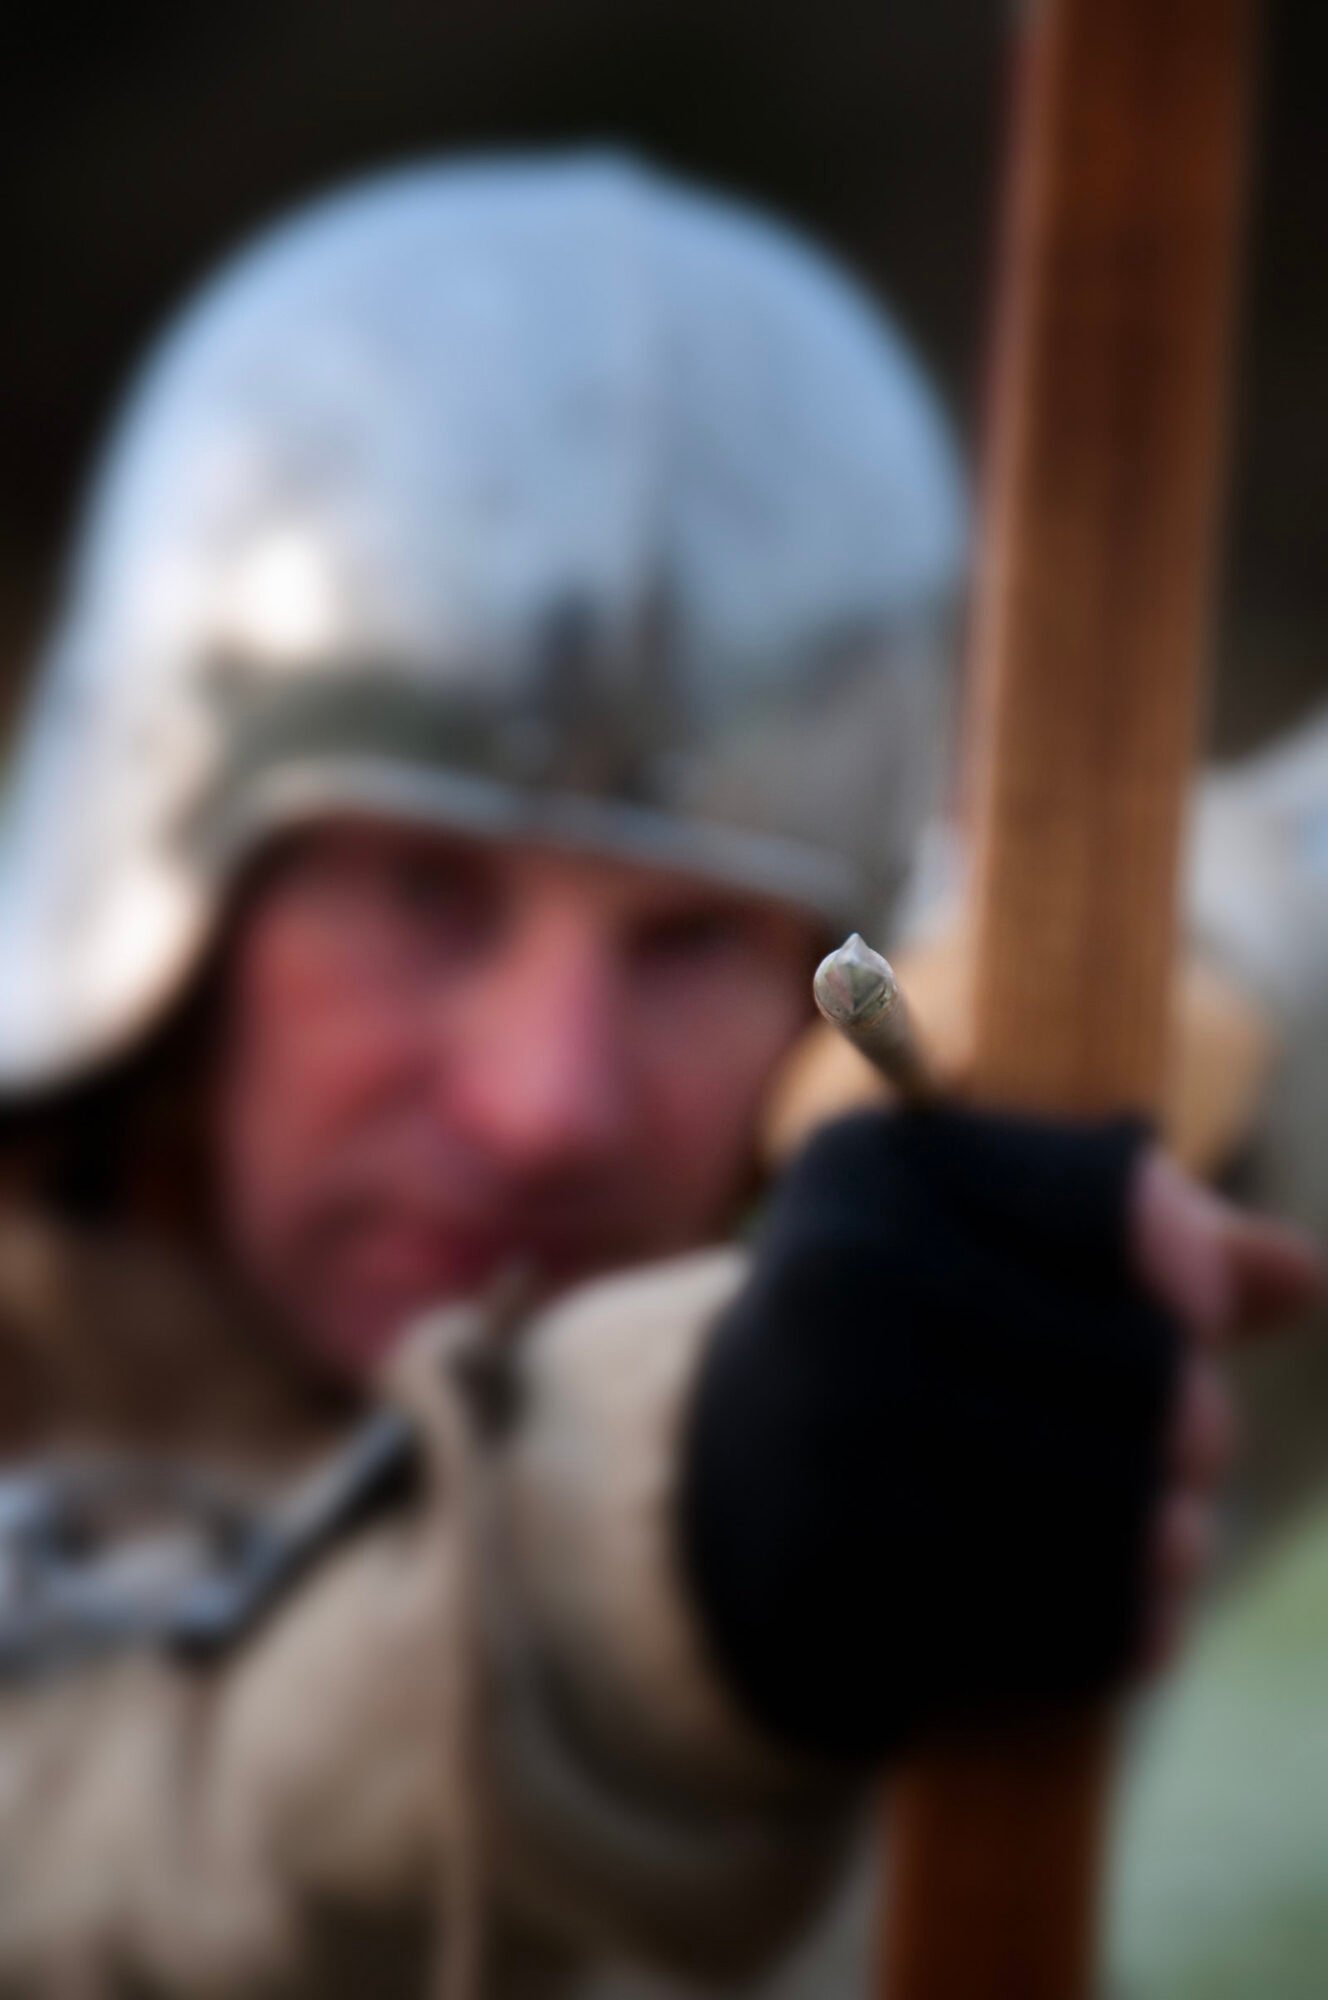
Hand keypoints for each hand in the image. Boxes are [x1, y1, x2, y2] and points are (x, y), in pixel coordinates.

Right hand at [681, 1109, 1323, 1762]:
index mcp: (878, 1161)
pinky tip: (1111, 1609)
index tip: (1184, 1307)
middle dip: (1190, 1421)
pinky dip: (1119, 1625)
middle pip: (1149, 1372)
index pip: (1126, 1203)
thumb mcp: (987, 1234)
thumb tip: (1305, 1280)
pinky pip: (1073, 1627)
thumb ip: (1150, 1238)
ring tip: (1159, 1530)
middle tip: (1181, 1446)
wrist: (722, 1480)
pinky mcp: (846, 1586)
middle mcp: (845, 1281)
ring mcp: (836, 1438)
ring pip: (1126, 1511)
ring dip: (1168, 1535)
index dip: (1186, 1270)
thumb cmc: (894, 1325)